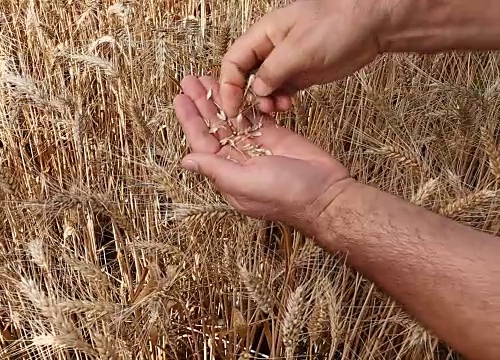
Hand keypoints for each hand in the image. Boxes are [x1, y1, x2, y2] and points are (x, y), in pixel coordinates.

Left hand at [174, 76, 352, 228]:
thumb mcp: (244, 183)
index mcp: (226, 173)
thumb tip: (186, 161)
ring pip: (232, 118)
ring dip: (220, 98)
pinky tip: (235, 86)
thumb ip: (215, 169)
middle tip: (189, 80)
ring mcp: (257, 146)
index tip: (180, 99)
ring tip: (206, 78)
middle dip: (201, 103)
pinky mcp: (275, 135)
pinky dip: (245, 102)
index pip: (201, 142)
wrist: (326, 194)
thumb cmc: (287, 195)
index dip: (190, 120)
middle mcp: (238, 159)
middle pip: (214, 126)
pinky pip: (254, 116)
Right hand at [219, 0, 386, 116]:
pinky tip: (286, 106)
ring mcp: (286, 63)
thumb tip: (257, 91)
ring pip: (262, 87)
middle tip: (253, 113)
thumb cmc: (337, 24)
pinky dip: (279, 102)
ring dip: (264, 101)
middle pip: (245, 76)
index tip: (232, 106)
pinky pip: (280, 92)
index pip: (233, 61)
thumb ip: (273, 70)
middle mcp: (270, 49)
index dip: (228, 85)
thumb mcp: (301, 48)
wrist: (372, 25)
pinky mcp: (300, 75)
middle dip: (245, 96)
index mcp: (263, 34)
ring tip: (275, 109)